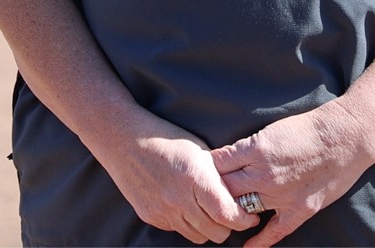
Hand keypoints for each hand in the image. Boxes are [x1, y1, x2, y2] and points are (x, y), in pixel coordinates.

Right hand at [98, 121, 260, 243]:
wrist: (124, 140)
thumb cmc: (166, 138)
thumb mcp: (199, 151)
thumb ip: (218, 176)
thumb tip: (239, 195)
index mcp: (195, 178)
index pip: (226, 214)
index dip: (244, 220)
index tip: (251, 215)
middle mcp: (178, 199)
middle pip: (215, 232)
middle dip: (229, 226)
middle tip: (233, 213)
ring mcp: (162, 210)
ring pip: (198, 236)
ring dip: (209, 228)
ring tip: (211, 211)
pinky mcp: (150, 216)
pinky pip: (177, 229)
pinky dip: (187, 223)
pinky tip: (187, 206)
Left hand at [211, 102, 374, 247]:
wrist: (346, 136)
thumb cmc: (310, 129)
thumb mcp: (272, 129)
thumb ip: (249, 147)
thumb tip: (227, 158)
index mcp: (256, 150)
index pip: (218, 164)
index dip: (208, 169)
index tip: (203, 172)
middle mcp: (264, 175)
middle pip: (225, 189)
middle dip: (214, 191)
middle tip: (206, 195)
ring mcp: (281, 195)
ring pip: (245, 209)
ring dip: (233, 211)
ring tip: (223, 214)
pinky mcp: (299, 209)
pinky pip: (274, 231)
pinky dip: (259, 242)